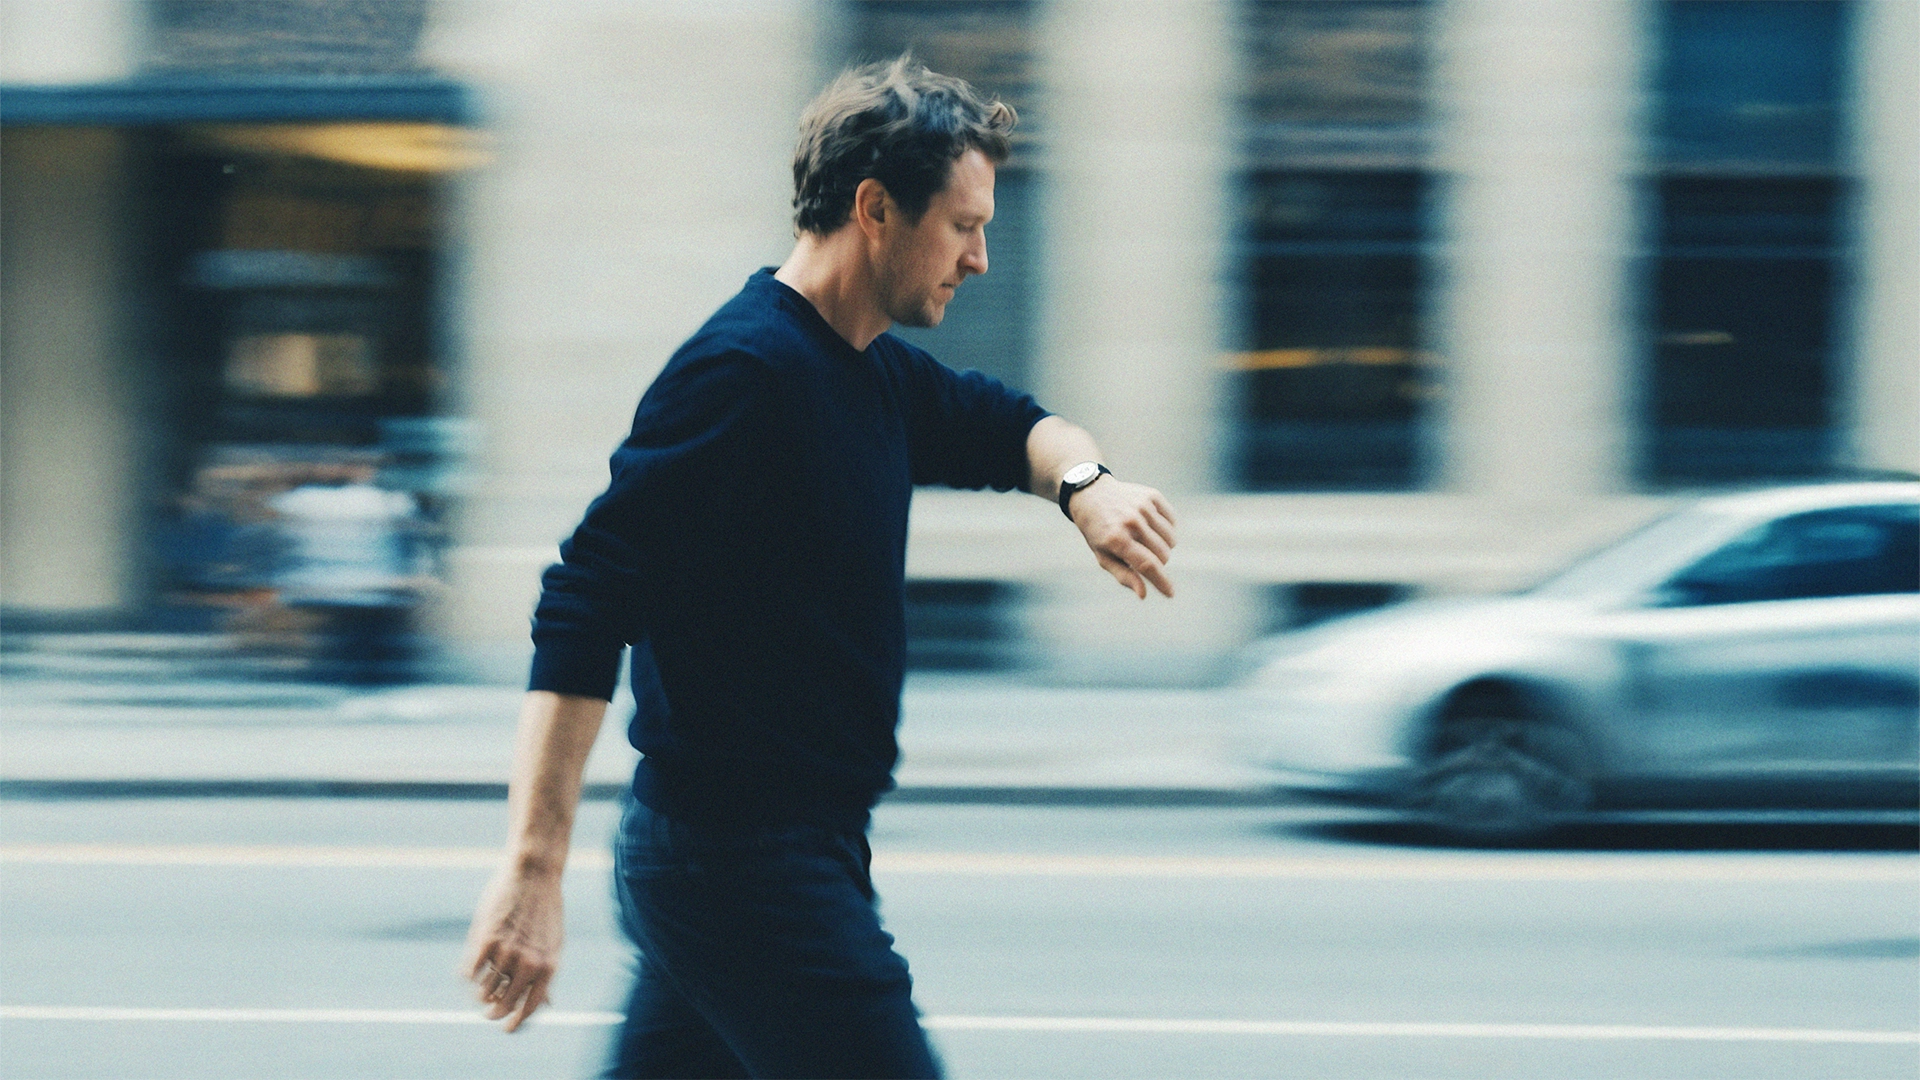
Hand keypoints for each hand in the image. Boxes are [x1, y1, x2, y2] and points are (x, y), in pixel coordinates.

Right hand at [462, 866, 563, 1031]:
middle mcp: (528, 963)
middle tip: (488, 1012)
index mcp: (548, 966)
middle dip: (493, 1013)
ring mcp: (506, 952)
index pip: (530, 1008)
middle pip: (501, 1006)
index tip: (506, 1028)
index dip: (516, 1023)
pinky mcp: (484, 940)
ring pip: (482, 992)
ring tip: (485, 980)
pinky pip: (469, 973)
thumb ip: (546, 975)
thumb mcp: (553, 944)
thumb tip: (546, 1005)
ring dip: (480, 992)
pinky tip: (475, 964)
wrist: (535, 873)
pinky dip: (470, 974)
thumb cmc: (545, 909)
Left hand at [1068, 476, 1176, 598]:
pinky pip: (1172, 521)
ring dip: (1163, 545)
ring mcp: (1143, 506)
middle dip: (1157, 561)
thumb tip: (1143, 594)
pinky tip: (1150, 525)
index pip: (1147, 565)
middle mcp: (1131, 521)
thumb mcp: (1103, 556)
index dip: (1162, 582)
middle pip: (1163, 554)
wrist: (1091, 495)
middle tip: (1142, 554)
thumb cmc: (1097, 532)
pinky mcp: (1151, 495)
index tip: (1171, 594)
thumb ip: (1123, 576)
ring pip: (1171, 539)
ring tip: (1145, 540)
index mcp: (1117, 539)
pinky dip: (1166, 528)